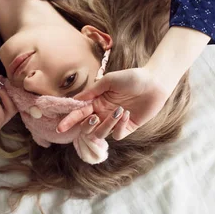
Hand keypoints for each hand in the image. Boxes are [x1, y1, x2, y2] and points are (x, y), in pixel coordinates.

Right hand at [56, 67, 172, 140]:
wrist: (154, 82)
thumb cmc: (131, 78)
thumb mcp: (109, 80)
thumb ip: (92, 91)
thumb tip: (76, 100)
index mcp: (96, 102)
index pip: (79, 114)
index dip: (69, 120)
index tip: (60, 127)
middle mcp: (103, 113)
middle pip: (87, 128)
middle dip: (88, 125)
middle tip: (94, 117)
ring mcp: (115, 122)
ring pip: (101, 133)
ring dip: (107, 124)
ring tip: (119, 111)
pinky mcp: (127, 128)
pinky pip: (117, 135)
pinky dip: (119, 127)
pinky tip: (127, 114)